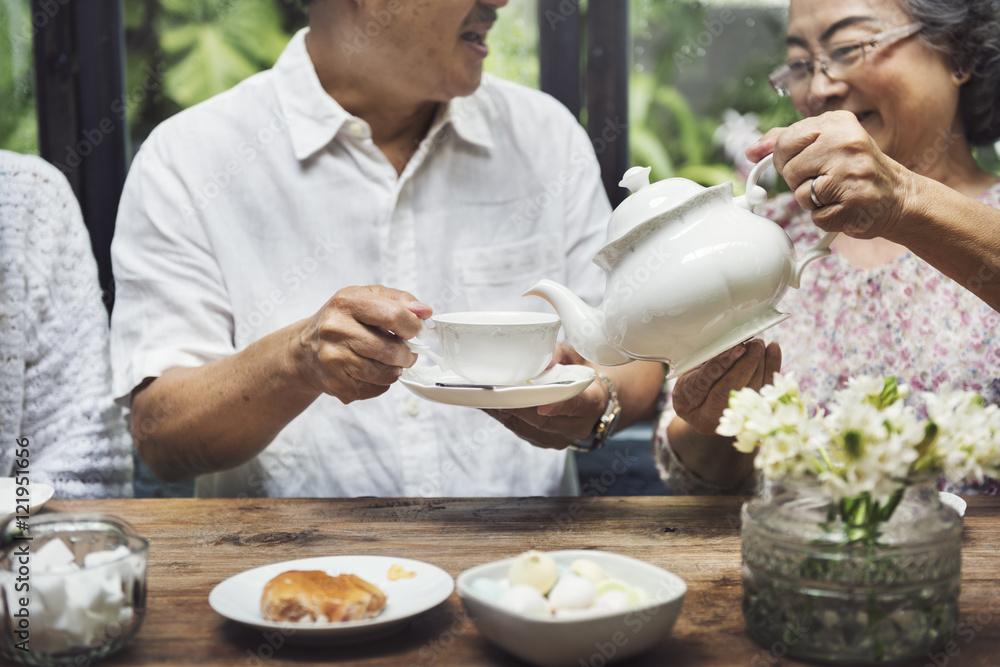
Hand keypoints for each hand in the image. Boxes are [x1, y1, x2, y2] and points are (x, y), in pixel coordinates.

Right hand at [296, 285, 431, 403]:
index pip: (394, 316)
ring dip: (395, 369)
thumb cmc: (343, 320)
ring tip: (388, 361)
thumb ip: (400, 300)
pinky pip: (377, 389)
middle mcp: (336, 330)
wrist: (305, 349)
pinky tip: (371, 372)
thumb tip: (425, 312)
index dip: (413, 326)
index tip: (414, 330)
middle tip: (405, 351)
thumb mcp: (367, 297)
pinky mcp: (336, 384)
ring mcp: (334, 359)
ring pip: (386, 374)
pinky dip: (382, 383)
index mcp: (347, 303)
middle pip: (392, 350)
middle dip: (407, 353)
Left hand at [484, 343, 604, 449]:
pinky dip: (506, 418)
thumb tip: (542, 360)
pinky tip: (492, 405)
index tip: (540, 405)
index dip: (556, 406)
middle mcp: (578, 426)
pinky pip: (521, 432)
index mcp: (592, 402)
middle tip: (493, 393)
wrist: (592, 399)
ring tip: (485, 398)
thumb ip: (559, 354)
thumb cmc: (581, 373)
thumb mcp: (576, 357)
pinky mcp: (545, 442)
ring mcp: (560, 438)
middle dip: (516, 406)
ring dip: (505, 413)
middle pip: (543, 420)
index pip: (574, 405)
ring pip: (528, 428)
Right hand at [672, 339, 780, 434]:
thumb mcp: (689, 370)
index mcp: (687, 403)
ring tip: (761, 346)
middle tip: (755, 344)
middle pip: (732, 389)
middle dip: (747, 364)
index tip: (738, 347)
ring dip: (761, 365)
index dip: (723, 364)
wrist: (700, 409)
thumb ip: (707, 360)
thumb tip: (731, 342)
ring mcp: (730, 420)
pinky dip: (772, 370)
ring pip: (751, 392)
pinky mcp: (750, 415)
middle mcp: (709, 417)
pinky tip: (773, 351)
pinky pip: (765, 392)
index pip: (706, 382)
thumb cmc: (691, 383)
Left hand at [747, 110, 913, 239]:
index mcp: (837, 122)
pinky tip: (845, 206)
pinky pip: (816, 217)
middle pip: (789, 169)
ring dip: (813, 201)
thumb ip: (788, 141)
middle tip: (825, 178)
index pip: (784, 141)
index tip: (801, 163)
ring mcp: (852, 173)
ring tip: (837, 192)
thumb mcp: (827, 142)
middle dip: (800, 180)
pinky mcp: (854, 203)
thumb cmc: (855, 169)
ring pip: (800, 195)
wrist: (899, 196)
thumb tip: (752, 150)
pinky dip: (826, 217)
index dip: (785, 159)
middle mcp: (846, 143)